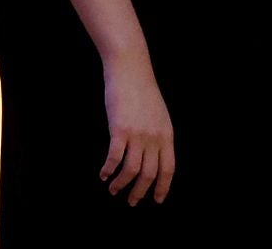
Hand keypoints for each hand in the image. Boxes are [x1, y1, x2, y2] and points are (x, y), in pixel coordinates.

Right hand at [102, 53, 174, 205]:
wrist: (131, 70)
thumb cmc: (142, 91)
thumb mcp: (159, 114)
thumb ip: (158, 134)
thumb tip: (152, 156)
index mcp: (167, 134)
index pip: (169, 168)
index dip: (163, 186)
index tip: (156, 200)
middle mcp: (154, 137)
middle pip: (149, 173)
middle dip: (140, 192)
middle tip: (132, 202)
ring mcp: (137, 134)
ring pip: (131, 171)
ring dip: (121, 184)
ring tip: (113, 190)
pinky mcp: (120, 130)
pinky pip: (114, 158)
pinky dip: (108, 170)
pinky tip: (103, 175)